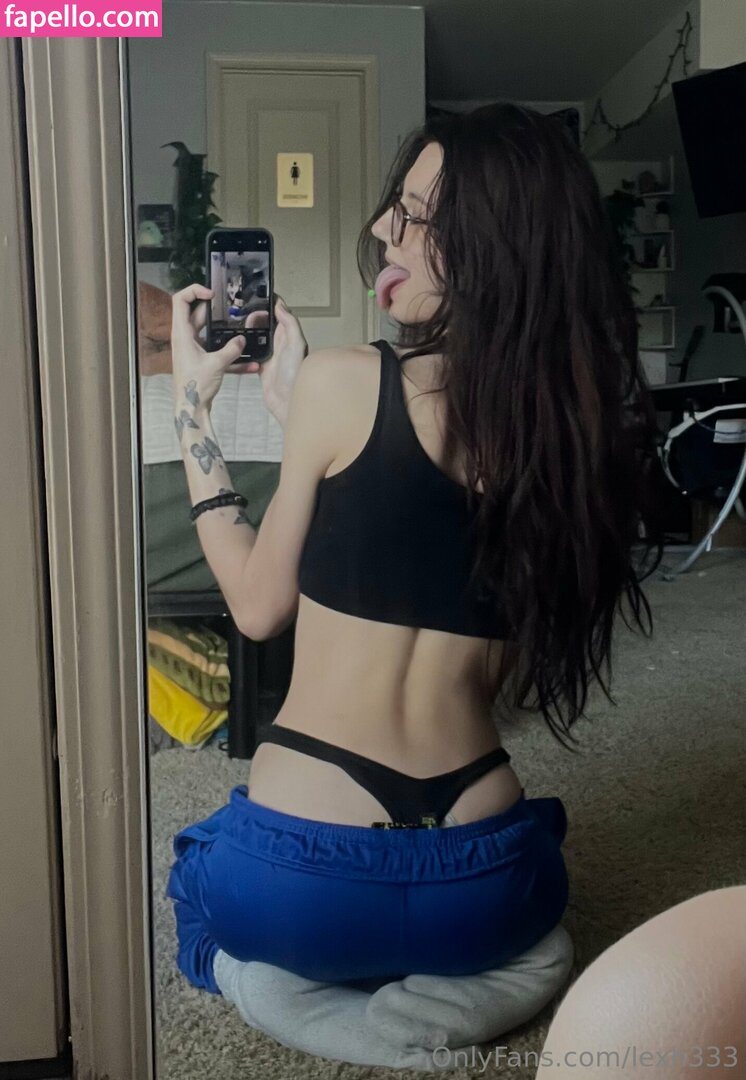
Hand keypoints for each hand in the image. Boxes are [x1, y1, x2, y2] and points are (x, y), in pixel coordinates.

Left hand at [170, 283, 255, 411]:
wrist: (192, 408)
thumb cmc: (195, 386)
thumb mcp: (216, 364)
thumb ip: (231, 350)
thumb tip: (241, 340)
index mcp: (182, 334)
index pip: (180, 300)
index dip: (194, 291)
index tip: (212, 294)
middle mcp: (186, 338)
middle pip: (198, 315)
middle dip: (216, 311)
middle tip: (231, 309)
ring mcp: (194, 349)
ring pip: (210, 333)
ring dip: (225, 332)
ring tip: (242, 329)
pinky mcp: (202, 360)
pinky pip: (217, 351)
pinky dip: (230, 355)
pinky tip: (249, 363)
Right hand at [244, 294, 308, 427]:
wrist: (288, 401)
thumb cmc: (295, 375)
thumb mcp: (296, 344)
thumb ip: (290, 323)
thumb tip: (280, 305)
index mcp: (289, 335)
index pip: (280, 313)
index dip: (270, 303)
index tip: (257, 294)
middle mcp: (280, 343)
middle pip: (265, 322)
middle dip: (254, 314)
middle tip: (241, 310)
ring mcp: (270, 354)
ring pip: (256, 335)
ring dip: (247, 329)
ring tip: (235, 322)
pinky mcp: (261, 366)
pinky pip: (251, 352)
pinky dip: (244, 346)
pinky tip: (236, 341)